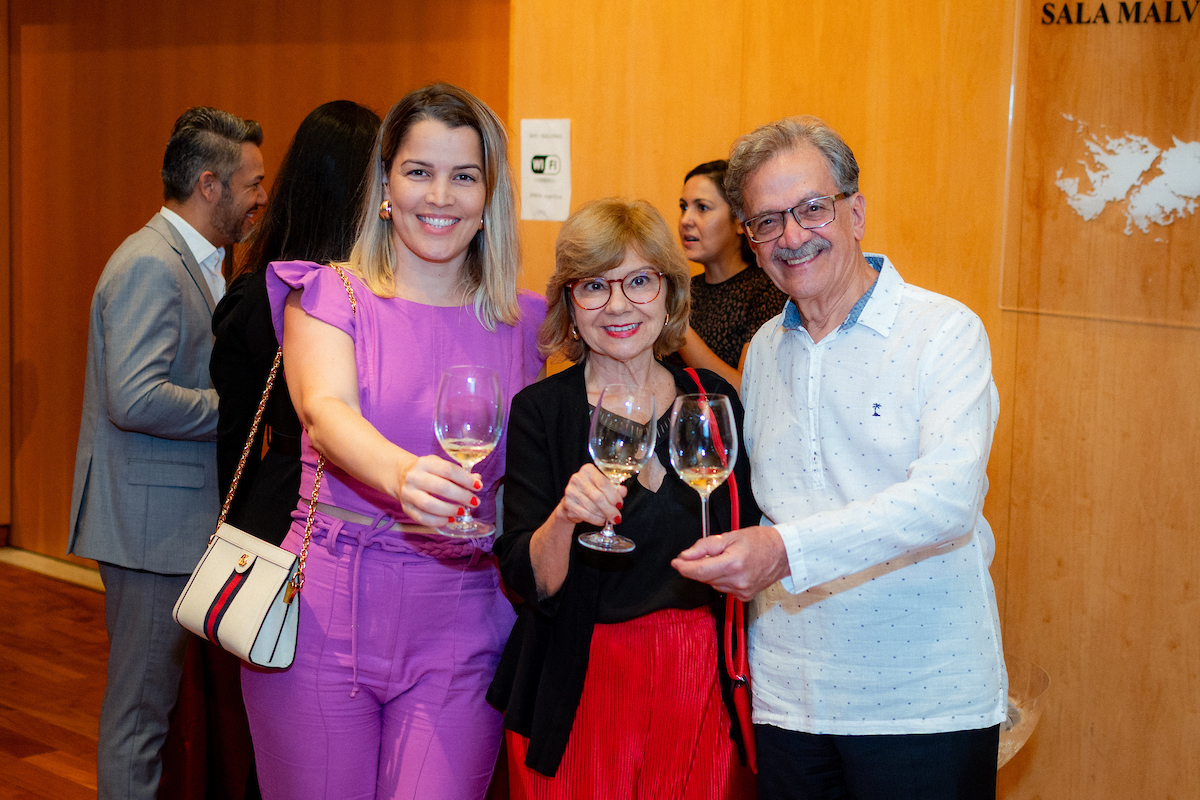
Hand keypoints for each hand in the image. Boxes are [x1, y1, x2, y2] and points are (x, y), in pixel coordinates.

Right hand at [397, 454, 481, 526]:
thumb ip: (459, 473)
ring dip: (449, 510)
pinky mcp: (406, 508)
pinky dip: (437, 521)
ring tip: (462, 511)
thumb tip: (477, 480)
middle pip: (441, 487)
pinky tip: (449, 519)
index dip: (465, 479)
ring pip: (430, 504)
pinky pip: (422, 518)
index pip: (448, 470)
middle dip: (461, 496)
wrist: (400, 475)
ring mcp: (408, 493)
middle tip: (474, 502)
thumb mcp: (440, 465)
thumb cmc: (426, 471)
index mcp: (425, 463)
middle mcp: (414, 477)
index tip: (478, 486)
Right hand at [554, 463, 626, 527]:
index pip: (603, 483)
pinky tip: (601, 520)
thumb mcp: (604, 487)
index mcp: (588, 470)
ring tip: (609, 518)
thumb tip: (623, 491)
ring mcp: (571, 491)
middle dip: (610, 509)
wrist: (572, 502)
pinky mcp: (568, 504)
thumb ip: (614, 488)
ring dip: (603, 515)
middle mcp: (577, 478)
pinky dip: (596, 520)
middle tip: (616, 517)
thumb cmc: (591, 492)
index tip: (620, 505)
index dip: (614, 496)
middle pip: (598, 497)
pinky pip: (585, 515)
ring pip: (592, 507)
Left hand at [671, 525, 789, 600]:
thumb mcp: (730, 536)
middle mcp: (737, 581)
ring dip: (711, 573)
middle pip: (705, 578)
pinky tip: (731, 569)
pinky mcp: (744, 597)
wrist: (783, 553)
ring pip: (713, 584)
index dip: (685, 568)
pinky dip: (721, 579)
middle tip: (701, 554)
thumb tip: (686, 556)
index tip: (676, 563)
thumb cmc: (759, 541)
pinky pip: (723, 589)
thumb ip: (705, 546)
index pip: (700, 571)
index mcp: (733, 564)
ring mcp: (742, 591)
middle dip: (698, 567)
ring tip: (725, 559)